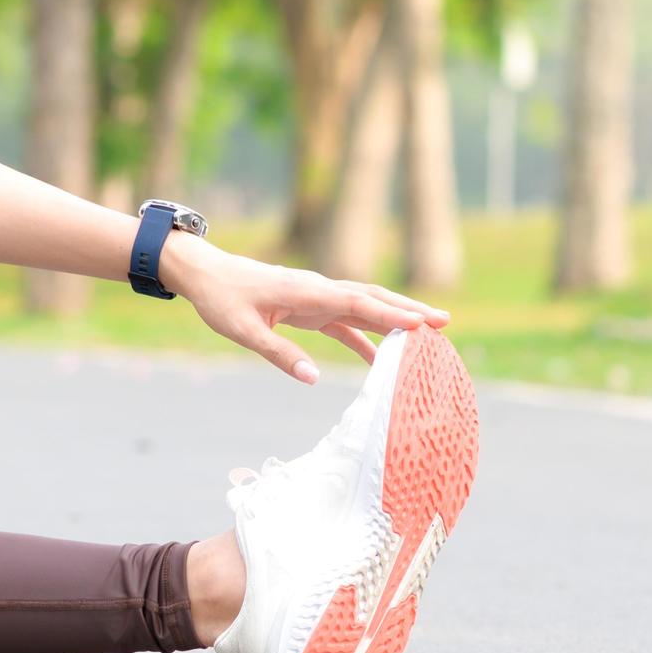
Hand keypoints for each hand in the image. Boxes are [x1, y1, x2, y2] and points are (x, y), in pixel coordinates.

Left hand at [158, 232, 449, 384]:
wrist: (207, 274)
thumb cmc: (222, 299)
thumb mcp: (243, 331)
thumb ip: (278, 353)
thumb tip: (313, 378)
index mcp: (306, 292)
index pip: (356, 303)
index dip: (390, 314)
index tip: (420, 324)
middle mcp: (318, 290)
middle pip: (372, 298)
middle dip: (408, 309)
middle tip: (444, 322)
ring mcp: (317, 298)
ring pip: (365, 307)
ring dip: (396, 319)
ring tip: (430, 334)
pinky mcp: (311, 307)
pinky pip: (347, 322)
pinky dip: (368, 337)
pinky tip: (383, 360)